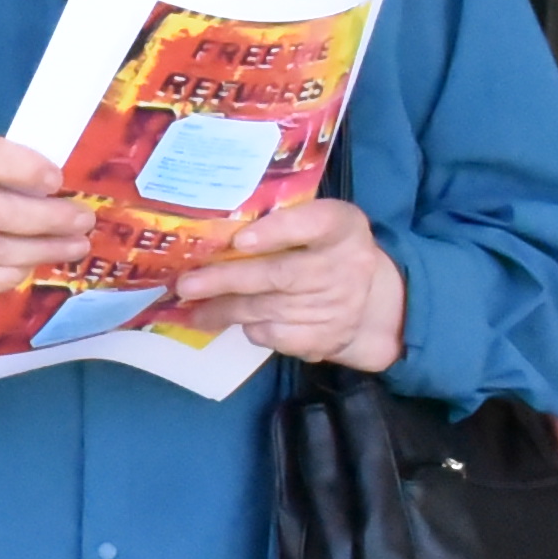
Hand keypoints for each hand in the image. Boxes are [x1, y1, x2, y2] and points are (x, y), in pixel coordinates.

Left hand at [174, 195, 408, 371]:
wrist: (371, 300)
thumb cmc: (323, 249)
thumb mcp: (315, 222)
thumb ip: (279, 220)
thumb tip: (211, 233)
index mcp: (342, 226)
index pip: (313, 223)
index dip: (277, 231)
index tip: (240, 240)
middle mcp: (345, 265)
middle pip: (280, 274)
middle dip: (227, 280)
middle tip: (186, 285)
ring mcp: (338, 306)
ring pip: (270, 309)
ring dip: (224, 310)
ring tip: (191, 308)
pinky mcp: (327, 338)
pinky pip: (277, 336)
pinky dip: (252, 329)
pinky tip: (234, 320)